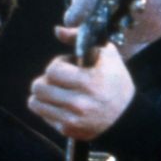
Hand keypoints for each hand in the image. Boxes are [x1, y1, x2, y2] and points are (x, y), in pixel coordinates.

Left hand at [27, 26, 134, 140]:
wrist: (126, 116)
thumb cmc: (114, 81)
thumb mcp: (106, 54)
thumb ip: (80, 38)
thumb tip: (57, 30)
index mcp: (90, 81)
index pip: (52, 71)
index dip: (57, 65)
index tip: (68, 67)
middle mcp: (80, 102)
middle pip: (39, 87)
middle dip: (46, 80)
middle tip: (59, 80)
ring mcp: (72, 119)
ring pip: (35, 102)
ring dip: (43, 95)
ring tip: (57, 91)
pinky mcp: (67, 130)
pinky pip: (42, 115)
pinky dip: (48, 108)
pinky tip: (63, 105)